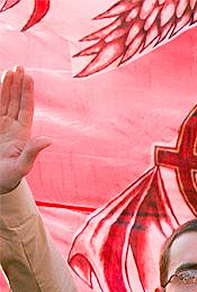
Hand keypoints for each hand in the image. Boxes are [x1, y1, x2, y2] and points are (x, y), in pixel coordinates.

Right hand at [0, 66, 50, 193]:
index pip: (25, 108)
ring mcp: (0, 126)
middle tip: (20, 66)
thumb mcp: (21, 166)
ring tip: (9, 70)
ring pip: (3, 102)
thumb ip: (32, 152)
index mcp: (22, 133)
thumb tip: (49, 140)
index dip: (27, 92)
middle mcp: (12, 126)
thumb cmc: (8, 178)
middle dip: (17, 84)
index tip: (29, 76)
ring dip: (5, 86)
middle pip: (15, 100)